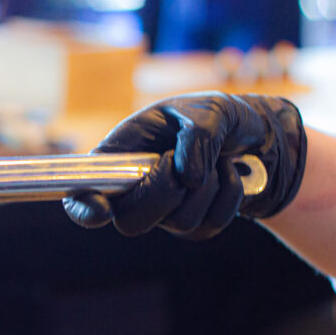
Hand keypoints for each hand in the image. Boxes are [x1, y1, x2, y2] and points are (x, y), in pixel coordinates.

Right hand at [63, 92, 306, 238]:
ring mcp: (162, 212)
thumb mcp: (207, 108)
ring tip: (216, 158)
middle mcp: (133, 190)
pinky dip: (228, 195)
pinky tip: (228, 174)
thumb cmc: (215, 116)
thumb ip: (196, 133)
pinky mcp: (192, 226)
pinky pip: (209, 225)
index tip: (102, 210)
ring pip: (178, 223)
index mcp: (118, 157)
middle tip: (179, 160)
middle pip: (131, 222)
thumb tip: (188, 177)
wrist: (252, 135)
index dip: (84, 206)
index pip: (83, 192)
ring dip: (208, 186)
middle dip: (164, 192)